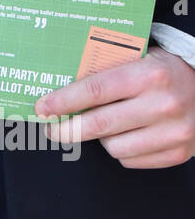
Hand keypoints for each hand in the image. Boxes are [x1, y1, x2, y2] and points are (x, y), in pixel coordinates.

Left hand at [35, 48, 194, 168]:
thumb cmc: (168, 71)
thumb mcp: (142, 58)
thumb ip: (109, 69)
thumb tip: (61, 85)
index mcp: (151, 74)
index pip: (95, 90)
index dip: (63, 101)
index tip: (43, 107)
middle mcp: (163, 105)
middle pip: (98, 124)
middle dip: (68, 128)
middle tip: (52, 128)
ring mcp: (173, 133)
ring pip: (113, 147)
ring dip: (100, 138)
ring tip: (101, 125)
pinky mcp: (177, 153)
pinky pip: (130, 160)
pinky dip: (121, 150)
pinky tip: (125, 134)